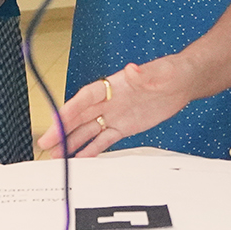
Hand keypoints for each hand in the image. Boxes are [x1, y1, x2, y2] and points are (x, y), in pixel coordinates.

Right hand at [36, 60, 188, 156]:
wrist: (184, 83)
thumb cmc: (171, 72)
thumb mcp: (160, 72)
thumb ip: (144, 74)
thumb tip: (132, 70)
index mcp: (113, 85)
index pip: (85, 98)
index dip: (69, 110)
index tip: (55, 121)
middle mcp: (109, 101)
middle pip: (80, 116)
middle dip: (62, 130)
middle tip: (46, 144)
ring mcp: (115, 115)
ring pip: (88, 130)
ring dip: (72, 143)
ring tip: (56, 156)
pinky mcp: (125, 127)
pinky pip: (104, 140)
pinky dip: (92, 150)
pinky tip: (80, 159)